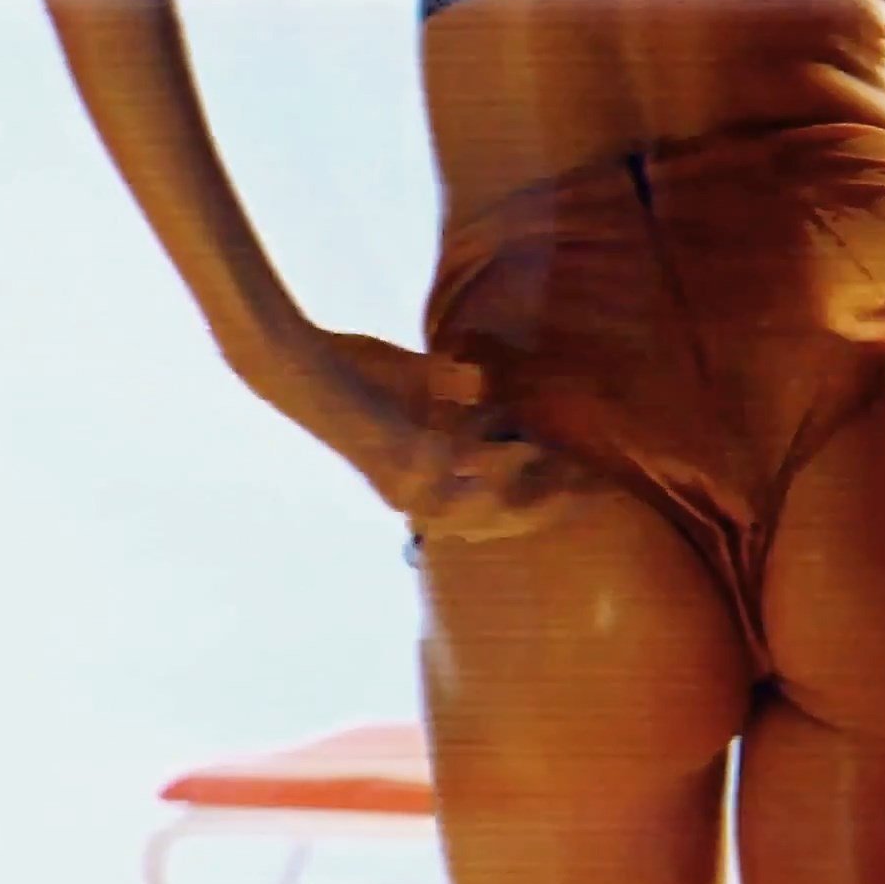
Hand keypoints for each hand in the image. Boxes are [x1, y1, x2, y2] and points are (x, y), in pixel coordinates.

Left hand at [325, 335, 608, 542]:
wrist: (294, 365)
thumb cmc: (351, 371)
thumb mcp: (412, 383)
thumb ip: (447, 389)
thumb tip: (483, 385)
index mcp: (418, 485)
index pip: (488, 513)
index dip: (536, 506)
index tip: (581, 490)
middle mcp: (411, 493)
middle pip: (493, 519)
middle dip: (544, 505)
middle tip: (590, 487)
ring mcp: (402, 477)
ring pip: (479, 502)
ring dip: (526, 488)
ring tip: (565, 467)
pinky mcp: (393, 450)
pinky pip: (454, 468)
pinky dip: (490, 461)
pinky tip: (523, 446)